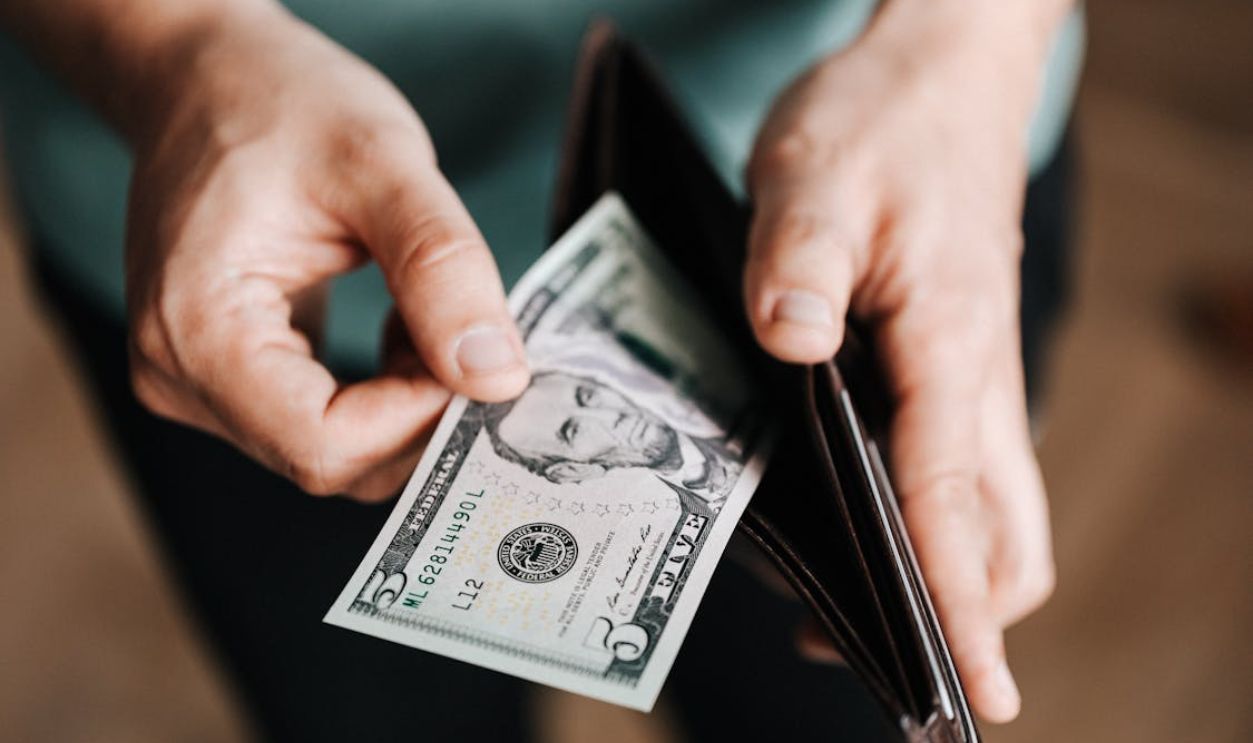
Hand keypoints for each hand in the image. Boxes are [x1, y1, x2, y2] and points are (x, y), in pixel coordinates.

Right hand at [124, 6, 528, 500]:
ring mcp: (197, 383)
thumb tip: (497, 378)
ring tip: (429, 315)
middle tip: (474, 338)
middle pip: (330, 459)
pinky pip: (322, 424)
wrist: (209, 78)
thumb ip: (442, 270)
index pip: (324, 444)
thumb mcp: (382, 164)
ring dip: (407, 403)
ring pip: (333, 450)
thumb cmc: (280, 102)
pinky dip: (384, 393)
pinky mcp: (226, 378)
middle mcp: (179, 376)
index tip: (478, 359)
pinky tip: (403, 328)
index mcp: (196, 329)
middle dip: (421, 414)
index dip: (418, 420)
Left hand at [747, 4, 1060, 722]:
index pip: (955, 496)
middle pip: (1003, 528)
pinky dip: (933, 515)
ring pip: (992, 502)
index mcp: (950, 340)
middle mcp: (976, 373)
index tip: (971, 689)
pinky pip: (960, 461)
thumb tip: (789, 344)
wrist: (939, 72)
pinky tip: (859, 519)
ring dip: (950, 570)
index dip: (958, 599)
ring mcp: (971, 370)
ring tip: (862, 617)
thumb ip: (797, 261)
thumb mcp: (815, 173)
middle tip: (895, 670)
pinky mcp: (950, 358)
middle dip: (965, 610)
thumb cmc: (882, 119)